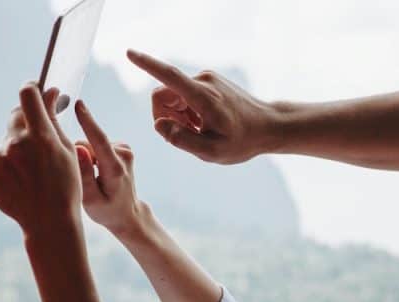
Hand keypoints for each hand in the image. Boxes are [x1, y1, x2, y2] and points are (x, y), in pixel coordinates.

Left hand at [0, 84, 81, 237]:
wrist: (49, 220)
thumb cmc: (66, 186)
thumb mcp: (68, 151)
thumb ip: (54, 120)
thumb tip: (50, 93)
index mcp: (42, 137)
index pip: (28, 96)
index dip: (33, 89)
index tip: (37, 90)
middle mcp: (16, 143)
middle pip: (16, 114)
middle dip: (27, 118)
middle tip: (41, 133)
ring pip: (8, 138)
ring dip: (19, 144)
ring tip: (35, 169)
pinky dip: (10, 162)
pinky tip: (24, 178)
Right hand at [73, 100, 146, 237]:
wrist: (128, 213)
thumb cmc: (107, 210)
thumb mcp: (91, 200)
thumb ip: (83, 174)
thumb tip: (78, 148)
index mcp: (115, 168)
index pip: (100, 140)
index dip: (88, 122)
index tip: (78, 105)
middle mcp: (123, 155)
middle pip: (87, 144)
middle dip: (79, 156)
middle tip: (83, 178)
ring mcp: (125, 150)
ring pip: (91, 145)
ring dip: (86, 158)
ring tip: (93, 178)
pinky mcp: (122, 147)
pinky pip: (97, 146)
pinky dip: (92, 156)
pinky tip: (97, 172)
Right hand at [127, 49, 275, 164]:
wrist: (269, 126)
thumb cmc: (243, 141)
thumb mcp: (212, 151)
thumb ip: (182, 140)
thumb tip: (160, 124)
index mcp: (203, 97)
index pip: (169, 76)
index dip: (147, 65)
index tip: (129, 53)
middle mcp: (204, 81)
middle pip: (162, 95)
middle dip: (166, 116)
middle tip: (187, 135)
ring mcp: (208, 78)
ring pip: (173, 96)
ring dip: (178, 115)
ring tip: (200, 130)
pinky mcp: (210, 81)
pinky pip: (185, 95)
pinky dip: (188, 111)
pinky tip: (205, 123)